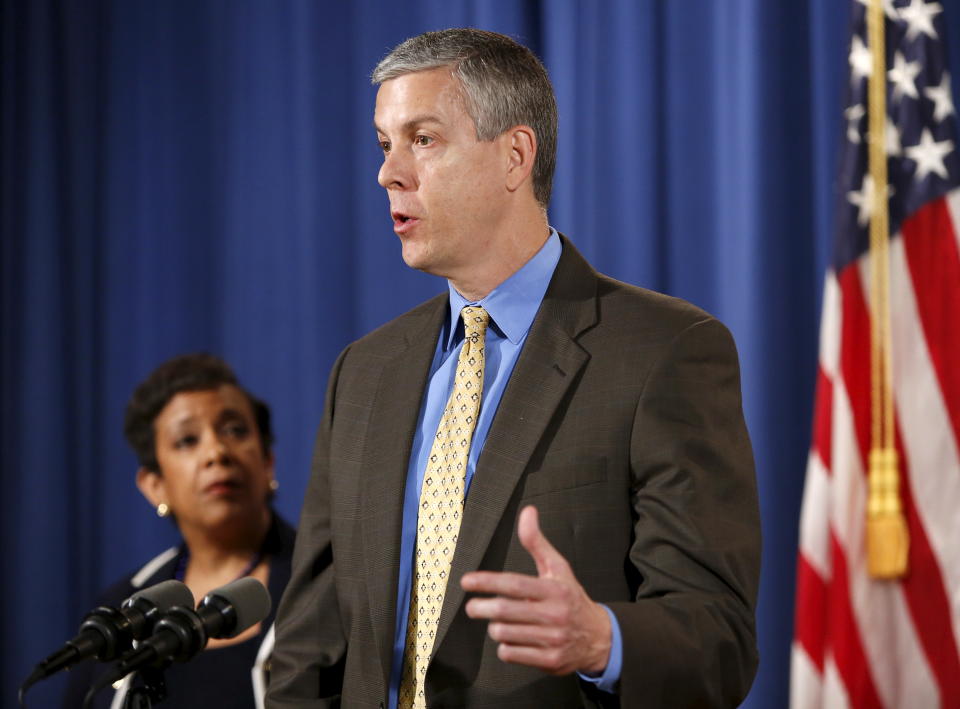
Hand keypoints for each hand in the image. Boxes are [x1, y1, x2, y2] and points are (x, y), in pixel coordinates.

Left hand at [461, 505, 611, 675]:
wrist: (598, 637)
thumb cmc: (571, 598)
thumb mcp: (558, 568)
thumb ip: (537, 542)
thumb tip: (527, 512)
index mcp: (554, 590)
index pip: (514, 584)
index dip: (487, 582)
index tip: (467, 581)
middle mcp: (554, 615)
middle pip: (504, 611)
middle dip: (481, 608)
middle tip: (472, 607)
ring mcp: (552, 639)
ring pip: (504, 633)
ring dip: (495, 627)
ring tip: (500, 622)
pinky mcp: (549, 660)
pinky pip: (511, 654)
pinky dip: (506, 647)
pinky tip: (513, 639)